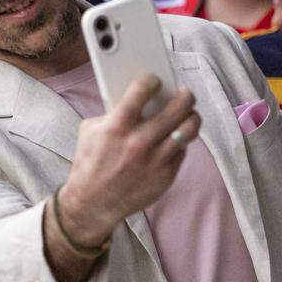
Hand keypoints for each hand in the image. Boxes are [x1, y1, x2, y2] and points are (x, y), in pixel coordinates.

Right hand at [58, 75, 200, 244]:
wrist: (94, 202)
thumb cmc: (90, 162)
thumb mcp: (90, 130)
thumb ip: (112, 112)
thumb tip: (136, 98)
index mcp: (116, 128)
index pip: (141, 92)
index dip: (151, 80)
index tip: (155, 79)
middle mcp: (138, 143)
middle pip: (176, 109)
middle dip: (184, 95)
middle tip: (184, 92)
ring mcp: (155, 161)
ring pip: (188, 130)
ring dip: (191, 116)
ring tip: (189, 112)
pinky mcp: (166, 175)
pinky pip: (182, 150)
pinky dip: (180, 140)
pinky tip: (175, 136)